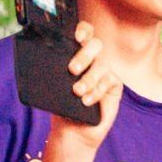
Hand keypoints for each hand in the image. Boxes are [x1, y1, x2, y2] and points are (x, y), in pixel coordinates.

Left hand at [49, 21, 120, 150]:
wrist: (72, 130)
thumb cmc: (62, 106)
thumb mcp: (54, 85)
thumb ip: (55, 69)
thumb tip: (48, 57)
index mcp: (77, 53)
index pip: (84, 33)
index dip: (83, 30)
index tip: (76, 37)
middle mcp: (93, 59)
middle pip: (96, 44)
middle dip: (84, 54)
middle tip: (72, 69)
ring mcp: (105, 71)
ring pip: (102, 64)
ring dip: (89, 78)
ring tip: (77, 92)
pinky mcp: (114, 85)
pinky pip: (109, 81)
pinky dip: (97, 91)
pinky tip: (87, 101)